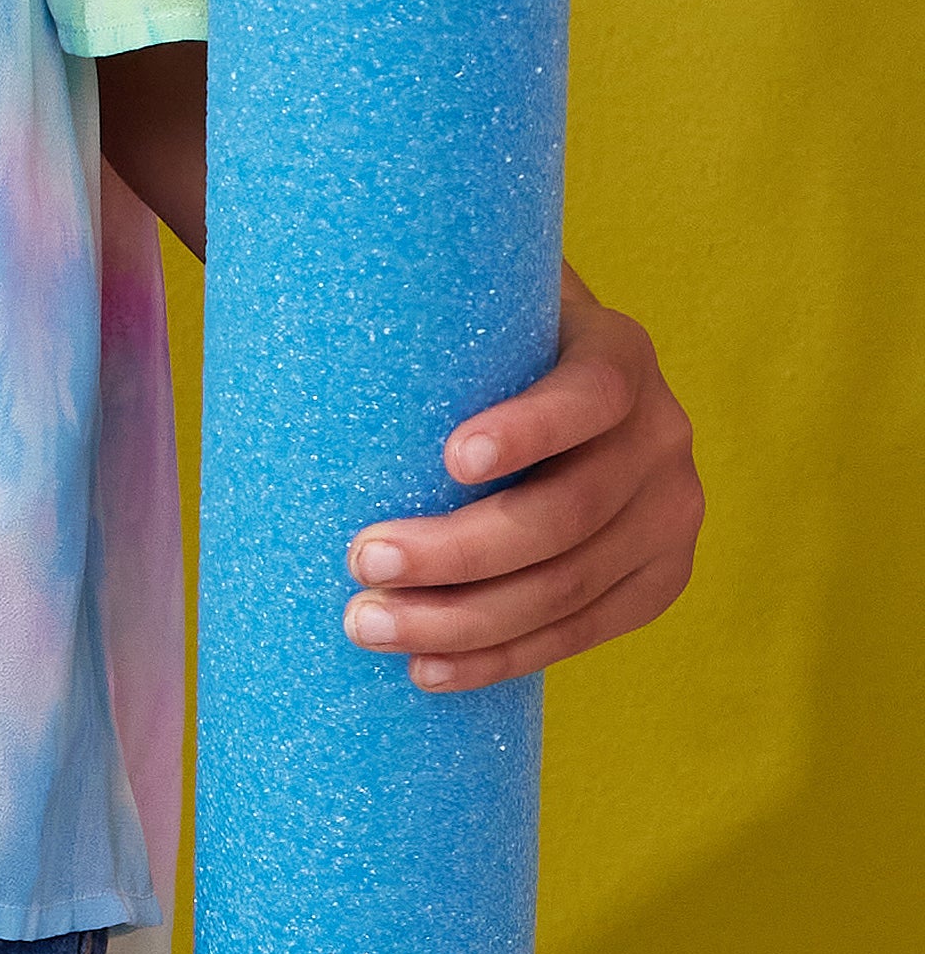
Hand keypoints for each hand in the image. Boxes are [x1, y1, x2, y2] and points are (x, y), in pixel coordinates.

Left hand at [341, 265, 701, 692]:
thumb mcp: (462, 317)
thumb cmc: (470, 360)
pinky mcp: (655, 578)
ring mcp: (667, 513)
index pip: (587, 395)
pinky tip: (428, 671)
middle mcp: (661, 434)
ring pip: (566, 588)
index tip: (450, 458)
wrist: (545, 404)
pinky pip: (580, 632)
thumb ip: (411, 300)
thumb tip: (286, 283)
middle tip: (360, 562)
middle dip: (456, 553)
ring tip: (367, 625)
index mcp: (616, 356)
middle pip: (565, 515)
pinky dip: (499, 659)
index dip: (528, 431)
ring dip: (460, 622)